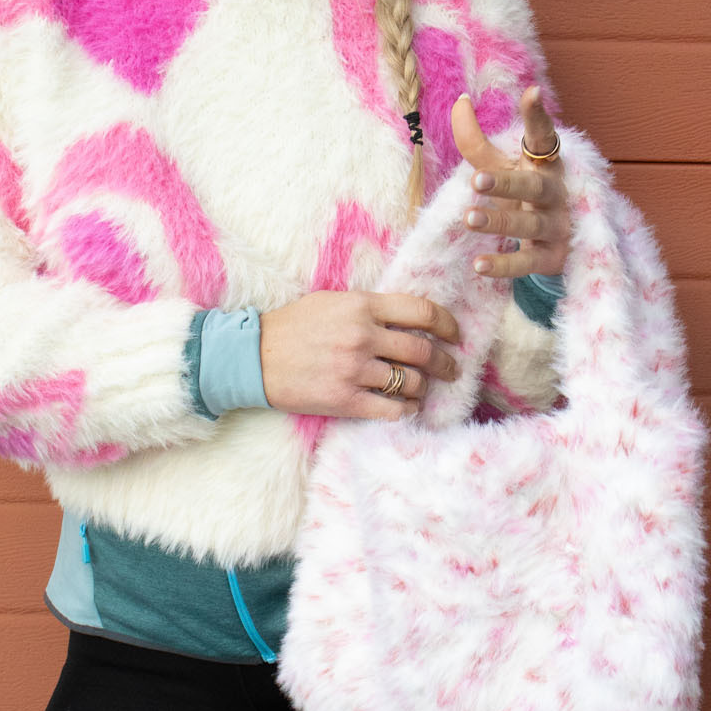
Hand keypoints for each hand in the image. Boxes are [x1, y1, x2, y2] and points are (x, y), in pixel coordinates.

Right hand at [259, 289, 461, 419]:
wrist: (254, 356)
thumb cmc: (293, 326)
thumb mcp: (333, 301)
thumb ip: (370, 307)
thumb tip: (411, 318)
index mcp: (362, 306)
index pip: (422, 311)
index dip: (448, 324)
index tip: (456, 335)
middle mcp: (362, 336)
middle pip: (423, 351)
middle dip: (445, 363)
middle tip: (451, 369)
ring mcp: (354, 369)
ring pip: (411, 382)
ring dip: (424, 387)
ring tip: (424, 389)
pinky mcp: (344, 400)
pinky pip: (391, 409)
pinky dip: (407, 409)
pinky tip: (408, 407)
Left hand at [451, 86, 569, 277]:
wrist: (562, 241)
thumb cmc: (523, 194)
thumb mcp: (503, 165)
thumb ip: (477, 139)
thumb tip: (460, 100)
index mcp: (544, 163)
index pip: (542, 137)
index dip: (538, 116)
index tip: (531, 92)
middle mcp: (555, 192)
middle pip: (532, 186)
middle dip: (506, 183)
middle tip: (477, 179)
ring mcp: (557, 226)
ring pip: (529, 224)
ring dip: (500, 221)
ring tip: (470, 218)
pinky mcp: (552, 258)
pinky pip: (527, 262)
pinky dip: (504, 265)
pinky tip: (478, 265)